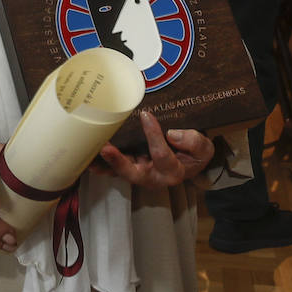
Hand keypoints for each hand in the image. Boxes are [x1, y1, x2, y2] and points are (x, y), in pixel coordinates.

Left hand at [96, 110, 213, 188]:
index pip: (161, 154)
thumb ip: (194, 142)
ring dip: (103, 164)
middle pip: (133, 173)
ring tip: (89, 154)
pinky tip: (87, 156)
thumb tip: (173, 134)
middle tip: (105, 148)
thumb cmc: (193, 153)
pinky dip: (100, 163)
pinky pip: (111, 168)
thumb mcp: (203, 148)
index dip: (154, 135)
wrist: (187, 160)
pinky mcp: (127, 168)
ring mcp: (137, 173)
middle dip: (118, 162)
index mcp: (172, 172)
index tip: (146, 115)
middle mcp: (152, 177)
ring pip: (118, 171)